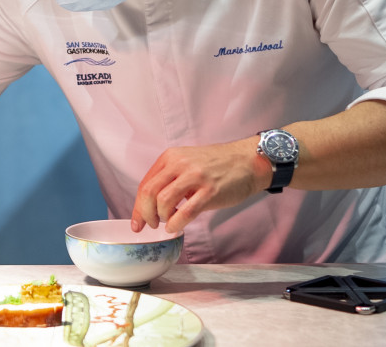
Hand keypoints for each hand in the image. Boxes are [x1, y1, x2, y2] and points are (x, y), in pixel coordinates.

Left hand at [130, 138, 268, 234]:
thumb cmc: (217, 165)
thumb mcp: (187, 162)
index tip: (137, 222)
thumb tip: (151, 203)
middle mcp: (180, 164)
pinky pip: (185, 212)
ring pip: (163, 202)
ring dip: (162, 218)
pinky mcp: (210, 191)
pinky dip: (176, 224)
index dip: (137, 207)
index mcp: (171, 157)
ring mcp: (195, 177)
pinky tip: (177, 227)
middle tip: (151, 225)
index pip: (145, 184)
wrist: (248, 161)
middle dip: (145, 214)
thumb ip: (169, 177)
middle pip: (149, 193)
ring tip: (168, 223)